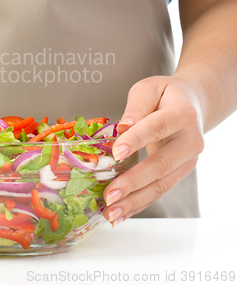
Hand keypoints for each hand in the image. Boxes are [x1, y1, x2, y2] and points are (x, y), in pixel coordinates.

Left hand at [102, 75, 204, 225]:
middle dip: (133, 182)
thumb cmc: (166, 95)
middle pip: (160, 164)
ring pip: (160, 184)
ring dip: (134, 201)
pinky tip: (121, 213)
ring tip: (111, 212)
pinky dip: (139, 204)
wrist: (193, 104)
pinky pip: (159, 190)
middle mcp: (189, 141)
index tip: (116, 152)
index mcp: (181, 114)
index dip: (136, 140)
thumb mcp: (149, 89)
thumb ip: (136, 106)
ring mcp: (187, 160)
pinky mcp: (180, 173)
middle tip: (109, 194)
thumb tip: (123, 126)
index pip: (156, 128)